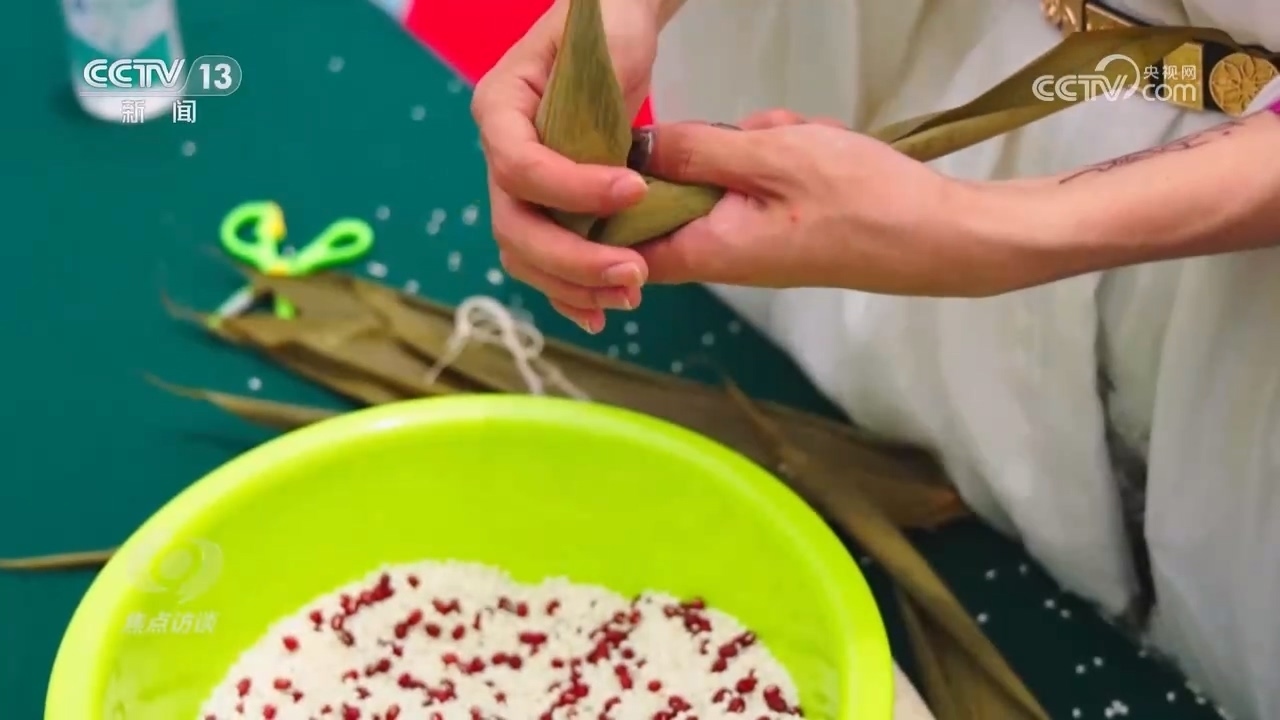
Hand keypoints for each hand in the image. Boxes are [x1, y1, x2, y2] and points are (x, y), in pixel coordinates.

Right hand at [472, 0, 663, 332]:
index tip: (634, 190)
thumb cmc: (607, 27)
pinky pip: (542, 262)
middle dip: (571, 258)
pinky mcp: (543, 210)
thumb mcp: (609, 39)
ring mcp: (518, 188)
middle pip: (514, 224)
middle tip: (632, 272)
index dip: (571, 189)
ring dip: (572, 284)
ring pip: (523, 253)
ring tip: (628, 294)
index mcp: (500, 108)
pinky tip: (601, 314)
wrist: (611, 31)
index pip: (518, 165)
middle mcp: (500, 153)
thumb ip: (604, 84)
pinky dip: (568, 293)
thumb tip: (613, 151)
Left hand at [629, 110, 1045, 296]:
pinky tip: (816, 147)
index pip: (618, 245)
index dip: (605, 203)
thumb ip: (694, 150)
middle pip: (670, 195)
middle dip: (703, 150)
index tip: (621, 156)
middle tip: (752, 136)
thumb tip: (633, 148)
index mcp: (704, 251)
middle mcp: (720, 255)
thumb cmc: (860, 200)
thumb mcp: (768, 156)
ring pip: (719, 178)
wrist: (938, 234)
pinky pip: (756, 179)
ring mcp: (751, 241)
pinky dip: (779, 154)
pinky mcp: (778, 226)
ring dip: (752, 146)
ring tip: (800, 142)